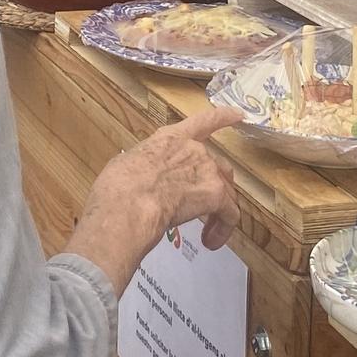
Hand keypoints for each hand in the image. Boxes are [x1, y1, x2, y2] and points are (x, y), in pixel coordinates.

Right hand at [66, 106, 243, 291]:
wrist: (129, 203)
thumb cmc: (118, 187)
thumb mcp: (128, 165)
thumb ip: (146, 167)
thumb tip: (143, 179)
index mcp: (169, 138)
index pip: (202, 122)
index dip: (222, 117)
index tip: (238, 114)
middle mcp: (193, 149)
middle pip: (216, 166)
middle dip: (213, 188)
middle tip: (201, 212)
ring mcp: (206, 169)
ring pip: (225, 191)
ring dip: (218, 212)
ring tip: (205, 234)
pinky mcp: (215, 194)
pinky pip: (229, 213)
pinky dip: (223, 229)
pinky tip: (211, 242)